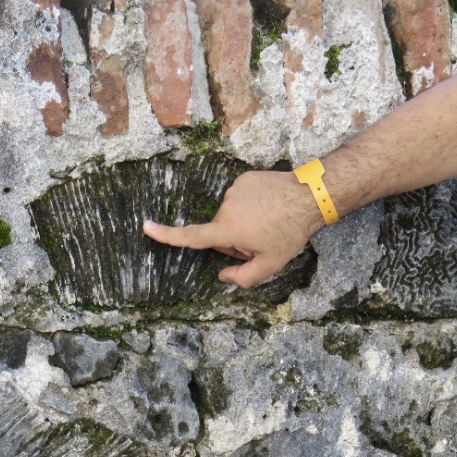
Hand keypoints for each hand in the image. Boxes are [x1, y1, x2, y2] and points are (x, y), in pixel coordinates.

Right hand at [143, 170, 324, 287]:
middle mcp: (226, 207)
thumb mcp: (270, 265)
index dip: (166, 235)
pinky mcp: (244, 178)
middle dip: (234, 238)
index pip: (191, 236)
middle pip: (219, 230)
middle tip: (260, 239)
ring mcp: (234, 190)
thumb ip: (243, 278)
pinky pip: (240, 198)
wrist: (309, 196)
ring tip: (268, 221)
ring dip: (244, 221)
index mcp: (227, 230)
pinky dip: (251, 205)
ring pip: (230, 214)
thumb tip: (222, 276)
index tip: (146, 227)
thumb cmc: (289, 232)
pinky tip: (269, 207)